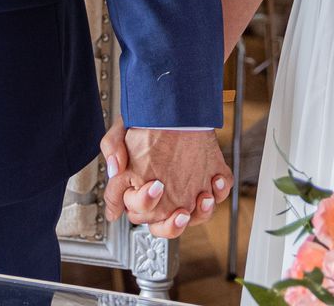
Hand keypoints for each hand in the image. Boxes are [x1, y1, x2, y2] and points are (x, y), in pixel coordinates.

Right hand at [101, 124, 230, 239]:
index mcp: (143, 190)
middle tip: (178, 210)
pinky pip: (219, 194)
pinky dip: (220, 190)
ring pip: (196, 217)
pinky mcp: (211, 178)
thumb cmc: (150, 120)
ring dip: (200, 212)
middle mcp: (166, 194)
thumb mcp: (122, 128)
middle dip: (171, 223)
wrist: (177, 106)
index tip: (153, 188)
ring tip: (203, 198)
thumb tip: (113, 169)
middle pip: (167, 226)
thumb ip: (112, 147)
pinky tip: (216, 179)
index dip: (144, 206)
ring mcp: (190, 189)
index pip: (140, 215)